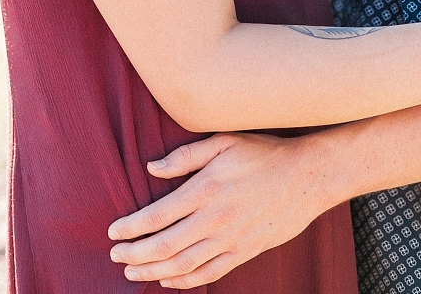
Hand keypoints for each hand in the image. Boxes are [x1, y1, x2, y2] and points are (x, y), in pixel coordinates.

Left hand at [108, 132, 330, 287]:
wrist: (307, 175)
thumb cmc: (264, 152)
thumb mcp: (224, 141)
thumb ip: (186, 156)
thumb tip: (152, 168)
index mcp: (206, 189)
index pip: (157, 215)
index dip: (131, 227)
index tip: (113, 231)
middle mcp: (215, 219)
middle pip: (165, 246)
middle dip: (135, 254)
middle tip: (115, 256)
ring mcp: (231, 239)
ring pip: (183, 265)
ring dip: (153, 271)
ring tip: (133, 272)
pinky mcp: (245, 251)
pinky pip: (209, 273)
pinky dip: (185, 281)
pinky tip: (169, 279)